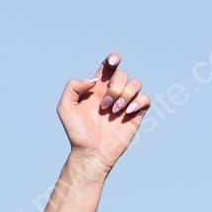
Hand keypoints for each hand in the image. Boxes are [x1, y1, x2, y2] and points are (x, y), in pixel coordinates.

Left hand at [58, 53, 149, 175]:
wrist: (90, 153)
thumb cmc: (77, 133)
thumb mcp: (65, 108)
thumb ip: (73, 87)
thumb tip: (94, 80)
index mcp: (99, 87)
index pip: (110, 65)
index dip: (113, 58)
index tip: (113, 61)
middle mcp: (113, 92)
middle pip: (122, 74)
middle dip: (115, 87)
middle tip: (104, 107)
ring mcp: (125, 103)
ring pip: (136, 83)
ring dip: (125, 95)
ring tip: (114, 111)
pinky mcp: (135, 115)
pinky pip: (146, 98)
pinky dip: (139, 102)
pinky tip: (127, 113)